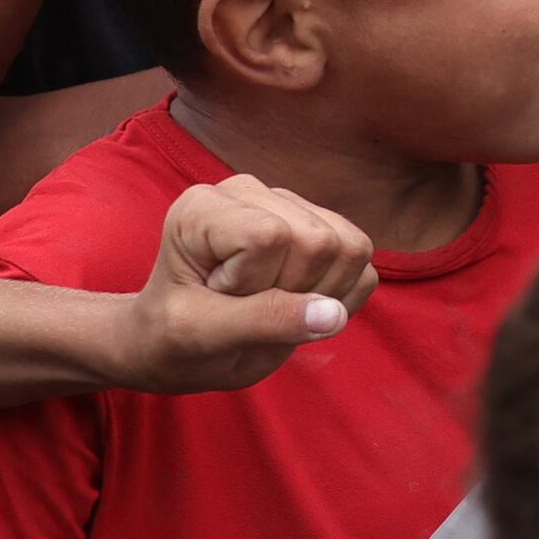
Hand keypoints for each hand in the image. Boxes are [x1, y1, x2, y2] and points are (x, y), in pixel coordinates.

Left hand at [113, 172, 373, 393]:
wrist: (179, 345)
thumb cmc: (173, 338)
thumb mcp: (202, 335)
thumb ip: (264, 320)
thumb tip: (334, 315)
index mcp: (204, 207)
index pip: (271, 236)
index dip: (256, 284)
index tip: (219, 302)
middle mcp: (250, 192)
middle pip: (319, 241)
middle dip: (291, 293)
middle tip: (246, 311)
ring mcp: (291, 205)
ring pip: (351, 249)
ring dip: (318, 297)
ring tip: (269, 307)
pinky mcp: (325, 227)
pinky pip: (365, 267)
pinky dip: (339, 299)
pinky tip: (295, 305)